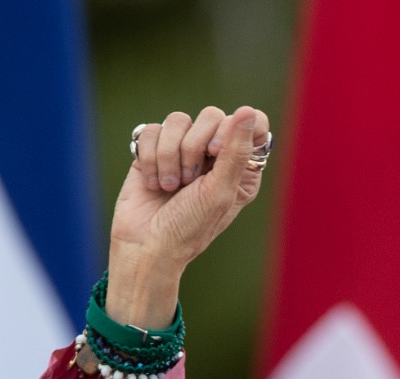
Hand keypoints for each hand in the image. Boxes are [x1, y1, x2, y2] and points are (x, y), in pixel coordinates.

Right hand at [106, 105, 270, 327]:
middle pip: (212, 115)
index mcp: (240, 166)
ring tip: (171, 187)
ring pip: (178, 120)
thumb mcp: (220, 191)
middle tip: (191, 180)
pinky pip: (152, 130)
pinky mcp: (153, 150)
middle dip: (196, 147)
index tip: (218, 150)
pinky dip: (151, 159)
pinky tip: (153, 183)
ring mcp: (182, 149)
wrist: (146, 245)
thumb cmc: (189, 227)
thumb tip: (249, 111)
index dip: (237, 127)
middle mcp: (214, 154)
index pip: (253, 122)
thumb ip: (236, 151)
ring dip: (171, 156)